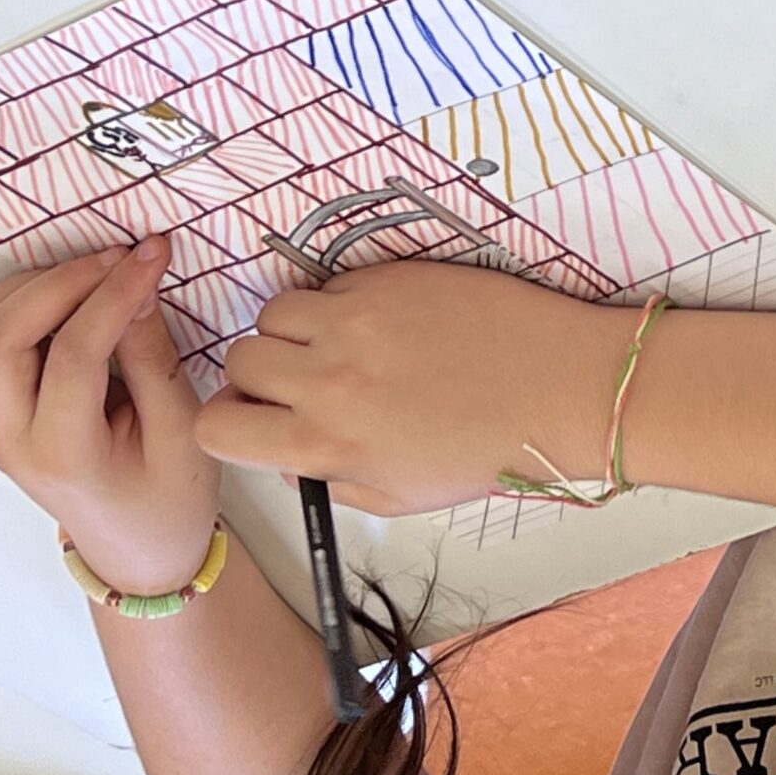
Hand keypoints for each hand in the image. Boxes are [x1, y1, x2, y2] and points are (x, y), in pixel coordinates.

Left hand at [0, 235, 219, 594]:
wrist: (136, 550)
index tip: (155, 252)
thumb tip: (134, 284)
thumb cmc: (169, 500)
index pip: (72, 355)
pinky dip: (17, 299)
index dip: (114, 293)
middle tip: (121, 257)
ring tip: (96, 275)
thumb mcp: (183, 431)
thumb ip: (154, 357)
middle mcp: (10, 436)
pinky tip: (69, 296)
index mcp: (63, 454)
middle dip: (60, 281)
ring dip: (31, 287)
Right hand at [196, 263, 630, 515]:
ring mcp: (357, 321)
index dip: (231, 422)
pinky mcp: (389, 278)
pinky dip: (342, 302)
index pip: (215, 426)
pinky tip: (383, 324)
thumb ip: (327, 478)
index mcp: (325, 443)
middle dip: (261, 373)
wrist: (560, 389)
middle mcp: (329, 379)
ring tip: (341, 347)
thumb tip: (285, 454)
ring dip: (296, 331)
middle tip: (302, 380)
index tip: (255, 417)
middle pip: (239, 359)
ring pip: (275, 312)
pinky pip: (330, 284)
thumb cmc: (489, 448)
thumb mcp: (398, 495)